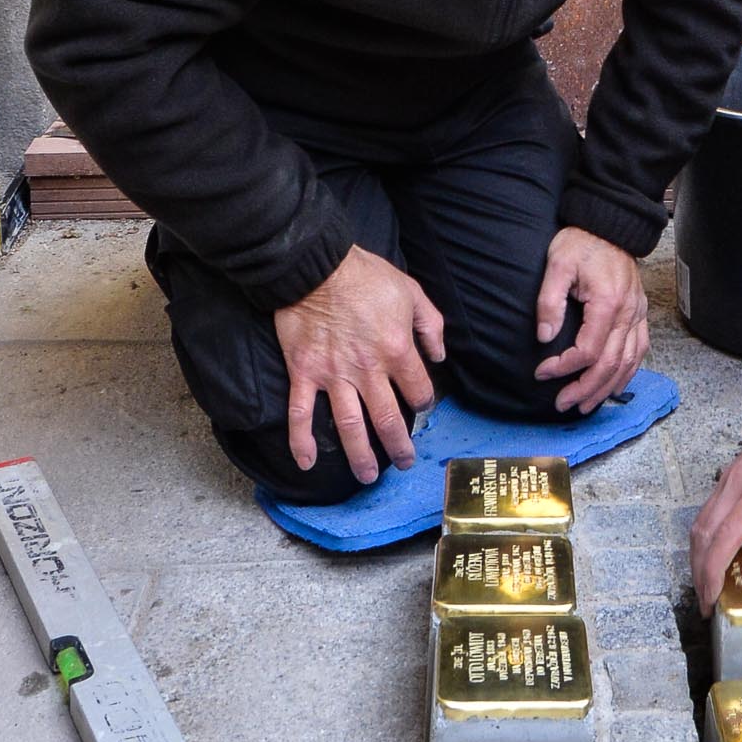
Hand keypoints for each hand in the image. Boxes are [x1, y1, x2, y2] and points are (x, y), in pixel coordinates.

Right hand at [274, 244, 445, 483]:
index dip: (424, 404)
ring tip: (368, 476)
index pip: (418, 392)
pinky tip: (307, 464)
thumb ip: (431, 325)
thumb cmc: (366, 275)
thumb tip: (440, 356)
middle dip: (398, 446)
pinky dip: (301, 440)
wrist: (317, 265)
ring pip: (349, 425)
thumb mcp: (412, 292)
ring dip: (360, 455)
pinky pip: (301, 413)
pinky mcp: (304, 372)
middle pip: (387, 420)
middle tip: (404, 463)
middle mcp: (367, 370)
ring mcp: (333, 375)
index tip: (422, 409)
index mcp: (397, 350)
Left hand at [533, 226, 647, 413]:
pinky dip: (629, 372)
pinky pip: (640, 349)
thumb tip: (546, 336)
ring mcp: (638, 313)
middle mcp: (629, 312)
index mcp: (608, 301)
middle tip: (563, 404)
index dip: (564, 367)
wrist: (609, 224)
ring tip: (585, 405)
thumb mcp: (558, 264)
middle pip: (610, 363)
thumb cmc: (581, 242)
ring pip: (629, 362)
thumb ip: (550, 301)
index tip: (542, 372)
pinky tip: (615, 386)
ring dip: (607, 387)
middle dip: (585, 389)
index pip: (587, 350)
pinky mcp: (640, 312)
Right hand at [690, 392, 741, 612]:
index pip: (724, 541)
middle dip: (699, 575)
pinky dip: (703, 539)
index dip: (713, 575)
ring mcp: (727, 480)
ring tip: (706, 585)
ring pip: (698, 525)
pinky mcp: (726, 477)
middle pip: (702, 537)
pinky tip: (714, 555)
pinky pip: (705, 513)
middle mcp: (736, 486)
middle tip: (707, 604)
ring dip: (697, 558)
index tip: (713, 601)